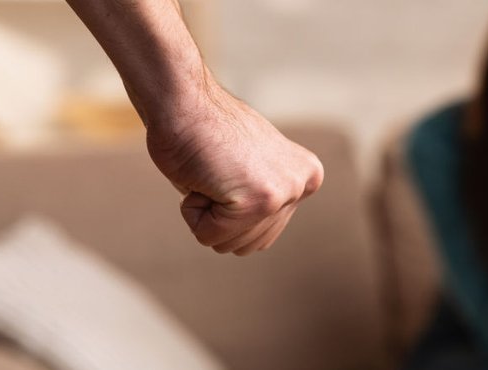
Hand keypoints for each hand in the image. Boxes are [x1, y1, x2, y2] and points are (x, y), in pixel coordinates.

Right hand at [143, 80, 323, 255]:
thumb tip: (260, 234)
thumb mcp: (251, 167)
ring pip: (229, 243)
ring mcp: (283, 193)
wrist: (182, 102)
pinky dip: (192, 210)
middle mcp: (301, 185)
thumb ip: (263, 195)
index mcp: (305, 177)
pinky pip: (209, 235)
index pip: (263, 232)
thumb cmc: (204, 132)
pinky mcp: (259, 201)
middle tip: (217, 170)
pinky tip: (202, 175)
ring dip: (207, 213)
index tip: (229, 167)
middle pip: (249, 243)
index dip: (232, 206)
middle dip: (220, 213)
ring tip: (211, 172)